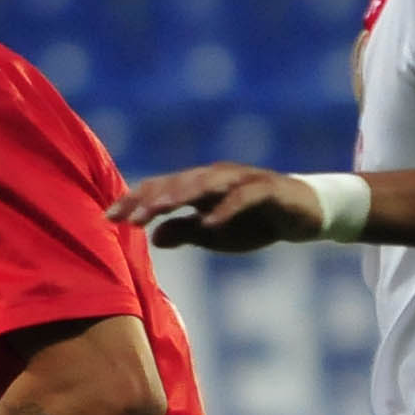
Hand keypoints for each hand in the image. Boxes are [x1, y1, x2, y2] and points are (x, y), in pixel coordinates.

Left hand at [110, 164, 321, 252]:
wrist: (306, 214)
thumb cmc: (256, 221)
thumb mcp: (215, 234)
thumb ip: (185, 232)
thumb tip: (154, 238)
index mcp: (200, 186)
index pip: (161, 189)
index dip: (135, 201)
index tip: (108, 218)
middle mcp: (216, 176)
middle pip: (177, 183)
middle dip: (150, 199)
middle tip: (128, 218)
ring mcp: (242, 179)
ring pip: (206, 184)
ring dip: (181, 196)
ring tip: (158, 211)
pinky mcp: (268, 189)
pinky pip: (243, 197)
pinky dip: (225, 209)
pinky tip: (209, 224)